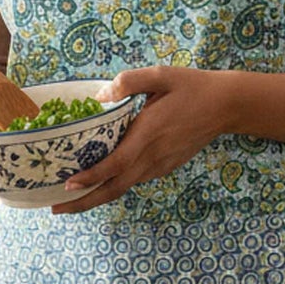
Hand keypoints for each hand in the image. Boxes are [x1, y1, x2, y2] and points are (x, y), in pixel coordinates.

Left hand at [52, 66, 240, 213]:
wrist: (227, 105)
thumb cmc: (193, 87)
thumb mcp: (160, 75)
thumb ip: (128, 82)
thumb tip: (100, 96)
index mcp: (148, 135)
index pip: (114, 165)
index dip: (90, 178)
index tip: (67, 185)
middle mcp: (152, 156)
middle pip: (114, 189)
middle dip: (84, 202)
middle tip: (56, 208)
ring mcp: (161, 165)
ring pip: (124, 187)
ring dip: (97, 196)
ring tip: (72, 198)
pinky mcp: (167, 166)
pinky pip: (136, 179)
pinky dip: (116, 185)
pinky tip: (103, 180)